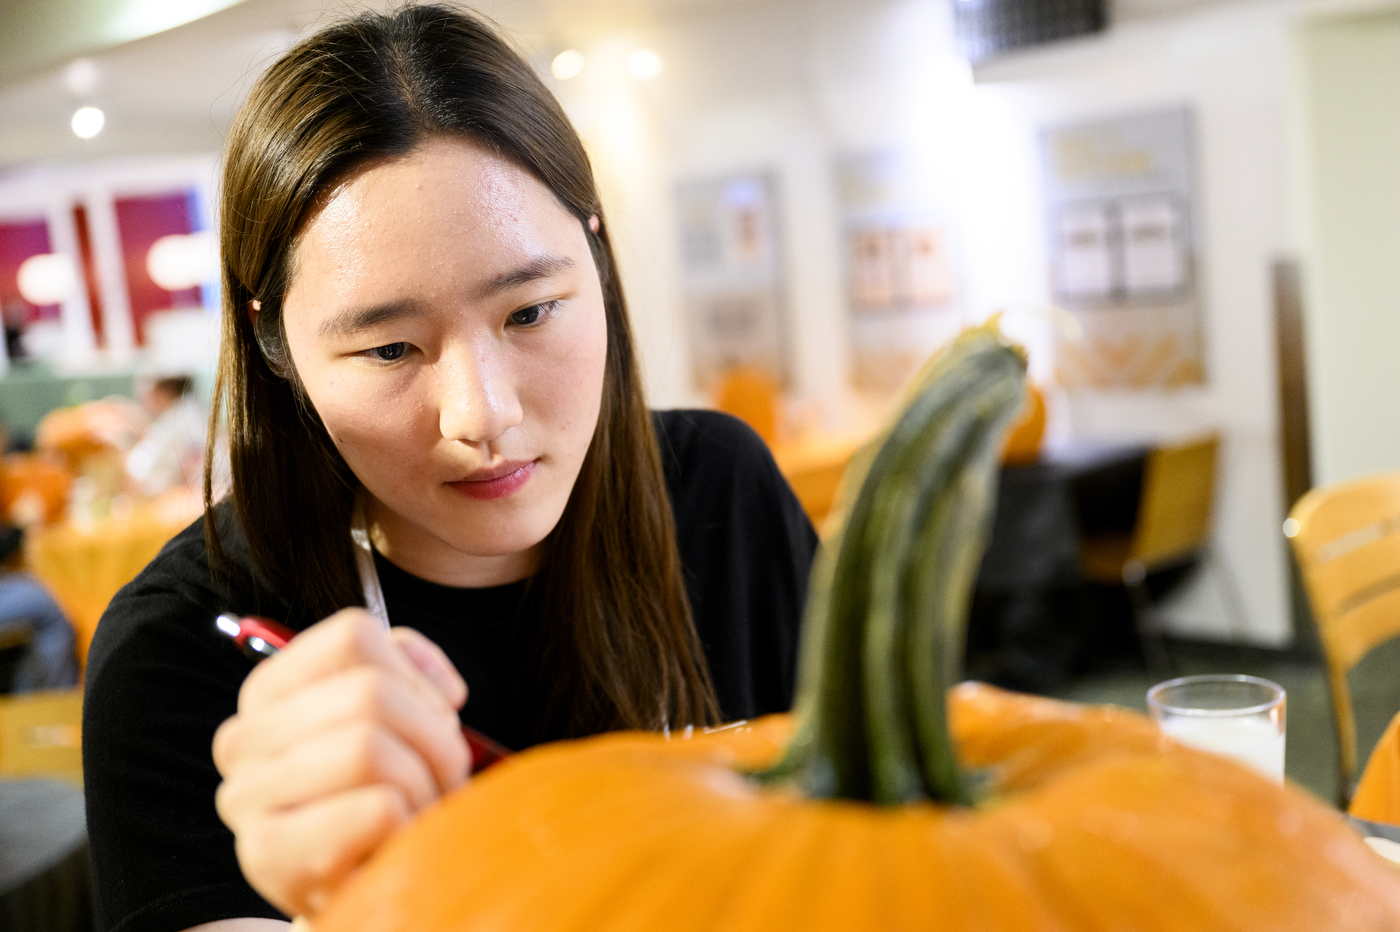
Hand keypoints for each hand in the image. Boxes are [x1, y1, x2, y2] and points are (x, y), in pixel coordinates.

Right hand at [212, 609, 468, 917]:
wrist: (357, 887)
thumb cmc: (380, 793)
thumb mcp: (394, 719)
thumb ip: (409, 670)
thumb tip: (445, 689)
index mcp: (270, 690)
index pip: (355, 636)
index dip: (417, 679)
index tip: (436, 718)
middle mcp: (244, 738)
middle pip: (371, 693)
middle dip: (434, 739)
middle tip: (443, 778)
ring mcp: (247, 796)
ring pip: (370, 749)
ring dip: (422, 786)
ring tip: (420, 812)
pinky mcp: (268, 855)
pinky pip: (375, 810)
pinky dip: (408, 826)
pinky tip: (395, 844)